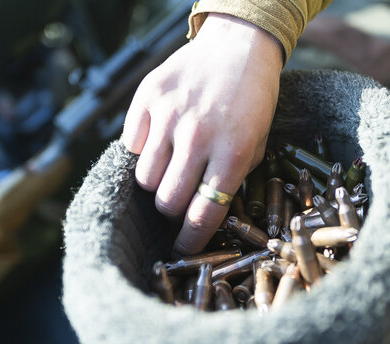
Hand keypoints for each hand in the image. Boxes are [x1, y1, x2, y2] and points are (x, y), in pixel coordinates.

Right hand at [122, 13, 283, 253]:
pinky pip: (131, 146)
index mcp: (233, 153)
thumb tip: (205, 215)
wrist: (238, 47)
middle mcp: (199, 136)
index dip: (190, 241)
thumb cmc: (252, 102)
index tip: (182, 249)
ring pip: (145, 179)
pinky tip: (159, 143)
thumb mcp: (258, 144)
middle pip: (168, 202)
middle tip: (178, 206)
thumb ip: (232, 179)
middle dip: (172, 214)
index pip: (203, 215)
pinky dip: (141, 152)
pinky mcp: (148, 97)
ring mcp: (170, 115)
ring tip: (169, 173)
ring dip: (155, 185)